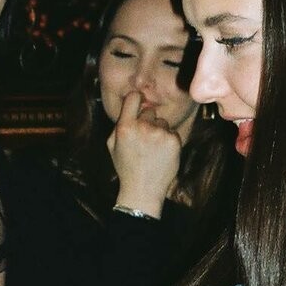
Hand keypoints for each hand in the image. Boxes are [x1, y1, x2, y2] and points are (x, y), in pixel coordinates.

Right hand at [108, 92, 181, 216]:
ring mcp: (159, 133)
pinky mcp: (173, 140)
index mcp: (124, 127)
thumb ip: (119, 125)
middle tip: (143, 138)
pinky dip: (168, 140)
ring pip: (162, 122)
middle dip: (147, 121)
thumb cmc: (126, 166)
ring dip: (159, 131)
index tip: (137, 102)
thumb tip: (128, 107)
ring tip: (153, 148)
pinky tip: (161, 153)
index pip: (133, 97)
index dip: (136, 99)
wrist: (143, 188)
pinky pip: (172, 132)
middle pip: (149, 111)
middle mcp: (142, 127)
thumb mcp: (112, 145)